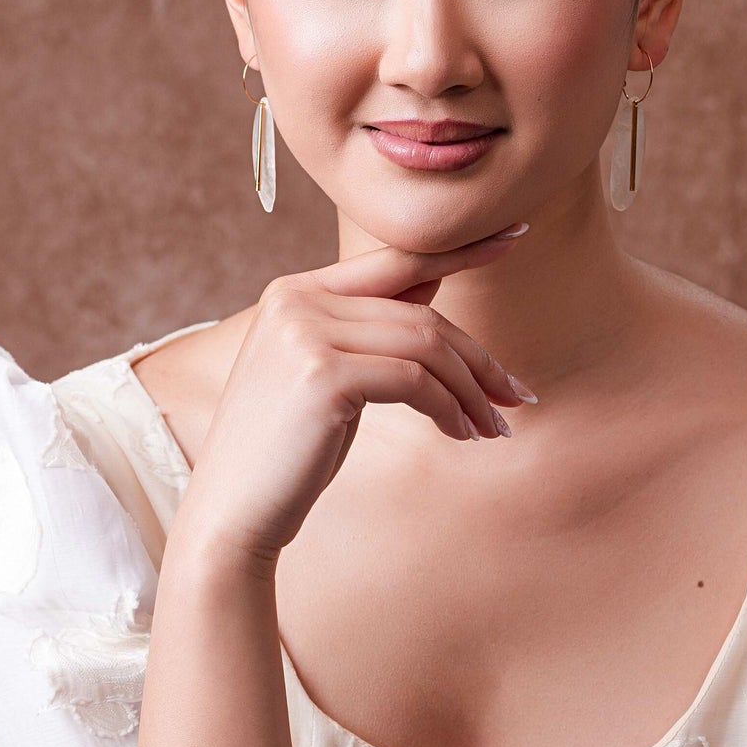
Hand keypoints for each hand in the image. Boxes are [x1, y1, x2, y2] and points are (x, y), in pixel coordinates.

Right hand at [173, 221, 534, 568]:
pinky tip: (460, 434)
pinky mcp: (323, 374)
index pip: (393, 259)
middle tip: (515, 397)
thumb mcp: (330, 374)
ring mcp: (306, 332)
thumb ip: (373, 326)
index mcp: (294, 290)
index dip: (459, 249)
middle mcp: (296, 299)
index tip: (514, 235)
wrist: (231, 511)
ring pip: (425, 345)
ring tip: (494, 427)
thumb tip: (434, 280)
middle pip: (420, 314)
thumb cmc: (285, 451)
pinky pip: (415, 380)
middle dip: (478, 359)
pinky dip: (449, 407)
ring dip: (471, 390)